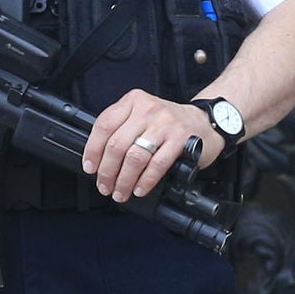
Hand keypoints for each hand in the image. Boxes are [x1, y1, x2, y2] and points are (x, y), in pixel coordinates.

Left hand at [82, 89, 205, 205]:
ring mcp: (165, 124)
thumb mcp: (142, 115)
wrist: (204, 122)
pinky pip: (157, 164)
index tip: (90, 167)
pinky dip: (145, 181)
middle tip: (105, 186)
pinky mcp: (180, 139)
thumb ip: (122, 129)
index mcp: (133, 101)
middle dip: (107, 171)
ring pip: (135, 157)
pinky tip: (140, 188)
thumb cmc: (168, 123)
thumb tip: (99, 159)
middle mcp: (147, 109)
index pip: (104, 125)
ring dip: (124, 180)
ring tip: (121, 192)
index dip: (93, 150)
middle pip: (117, 144)